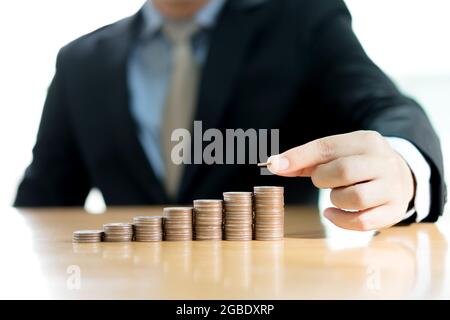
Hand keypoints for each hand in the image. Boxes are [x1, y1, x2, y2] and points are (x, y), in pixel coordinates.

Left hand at [267, 131, 414, 230]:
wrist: (399, 175)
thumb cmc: (357, 163)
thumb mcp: (337, 153)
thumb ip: (305, 159)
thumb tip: (273, 165)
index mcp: (366, 141)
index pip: (327, 147)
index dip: (298, 157)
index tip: (274, 166)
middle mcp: (383, 162)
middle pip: (344, 171)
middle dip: (323, 179)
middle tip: (323, 180)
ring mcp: (392, 187)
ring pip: (354, 198)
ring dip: (336, 199)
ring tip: (337, 194)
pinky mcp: (394, 210)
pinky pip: (363, 222)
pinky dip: (341, 220)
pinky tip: (332, 212)